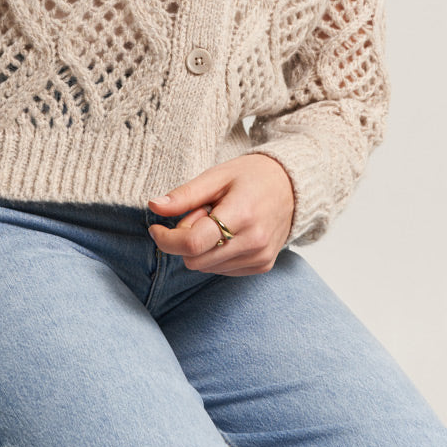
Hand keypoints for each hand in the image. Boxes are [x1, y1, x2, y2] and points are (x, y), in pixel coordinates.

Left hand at [147, 154, 294, 275]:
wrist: (292, 186)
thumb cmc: (251, 176)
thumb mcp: (216, 176)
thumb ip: (185, 195)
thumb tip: (154, 206)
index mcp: (241, 215)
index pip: (193, 243)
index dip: (167, 239)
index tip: (155, 228)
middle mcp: (254, 242)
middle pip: (195, 260)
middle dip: (186, 239)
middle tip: (201, 213)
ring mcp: (260, 257)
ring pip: (206, 267)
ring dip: (202, 247)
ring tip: (219, 220)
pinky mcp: (263, 266)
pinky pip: (222, 270)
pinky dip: (216, 254)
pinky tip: (229, 232)